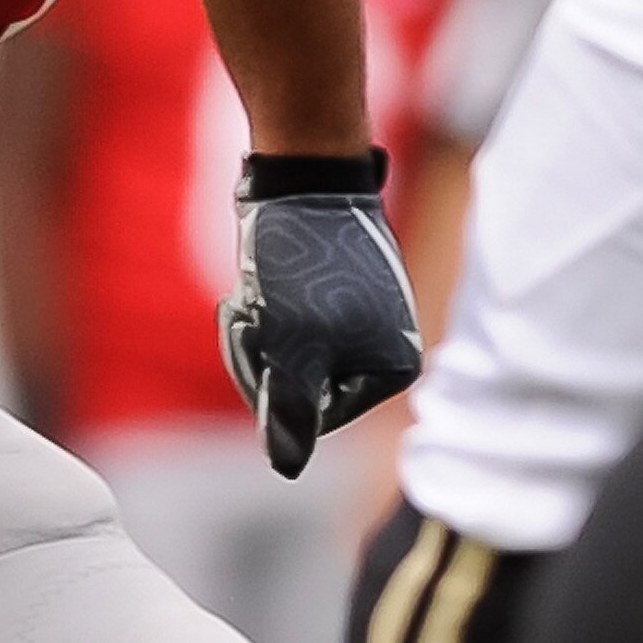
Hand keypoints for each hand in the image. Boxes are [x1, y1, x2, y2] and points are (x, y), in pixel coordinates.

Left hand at [217, 152, 422, 479]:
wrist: (303, 173)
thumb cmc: (302, 261)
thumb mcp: (292, 346)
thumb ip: (290, 411)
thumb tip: (285, 468)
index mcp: (392, 367)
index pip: (318, 417)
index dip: (274, 389)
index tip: (258, 342)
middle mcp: (385, 344)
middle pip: (304, 387)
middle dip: (265, 357)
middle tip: (251, 311)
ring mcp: (361, 314)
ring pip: (290, 354)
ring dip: (261, 330)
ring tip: (255, 290)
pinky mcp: (335, 286)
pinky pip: (291, 321)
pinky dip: (267, 306)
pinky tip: (260, 278)